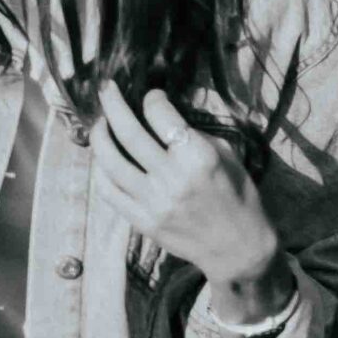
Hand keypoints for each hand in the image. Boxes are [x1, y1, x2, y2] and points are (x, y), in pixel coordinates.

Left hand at [93, 85, 286, 298]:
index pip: (161, 116)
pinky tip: (103, 160)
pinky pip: (109, 192)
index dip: (152, 99)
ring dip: (99, 137)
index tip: (151, 95)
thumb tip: (163, 118)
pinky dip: (100, 171)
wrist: (238, 248)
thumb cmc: (238, 197)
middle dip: (113, 104)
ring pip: (110, 162)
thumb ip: (195, 136)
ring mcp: (153, 202)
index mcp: (198, 157)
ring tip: (100, 124)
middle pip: (128, 132)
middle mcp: (172, 178)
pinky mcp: (142, 221)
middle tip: (107, 89)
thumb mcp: (227, 157)